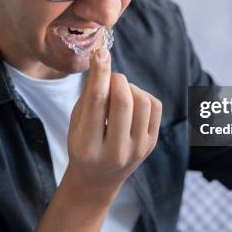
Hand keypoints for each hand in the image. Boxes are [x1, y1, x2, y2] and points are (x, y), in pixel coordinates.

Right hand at [64, 47, 161, 194]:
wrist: (98, 178)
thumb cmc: (82, 143)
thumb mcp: (77, 120)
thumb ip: (89, 92)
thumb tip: (101, 57)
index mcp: (88, 147)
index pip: (97, 102)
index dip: (100, 73)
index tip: (100, 53)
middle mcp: (114, 152)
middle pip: (124, 101)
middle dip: (117, 79)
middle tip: (110, 78)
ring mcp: (137, 150)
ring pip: (143, 102)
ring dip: (131, 88)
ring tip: (119, 93)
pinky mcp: (151, 144)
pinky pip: (155, 107)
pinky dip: (143, 96)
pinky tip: (131, 102)